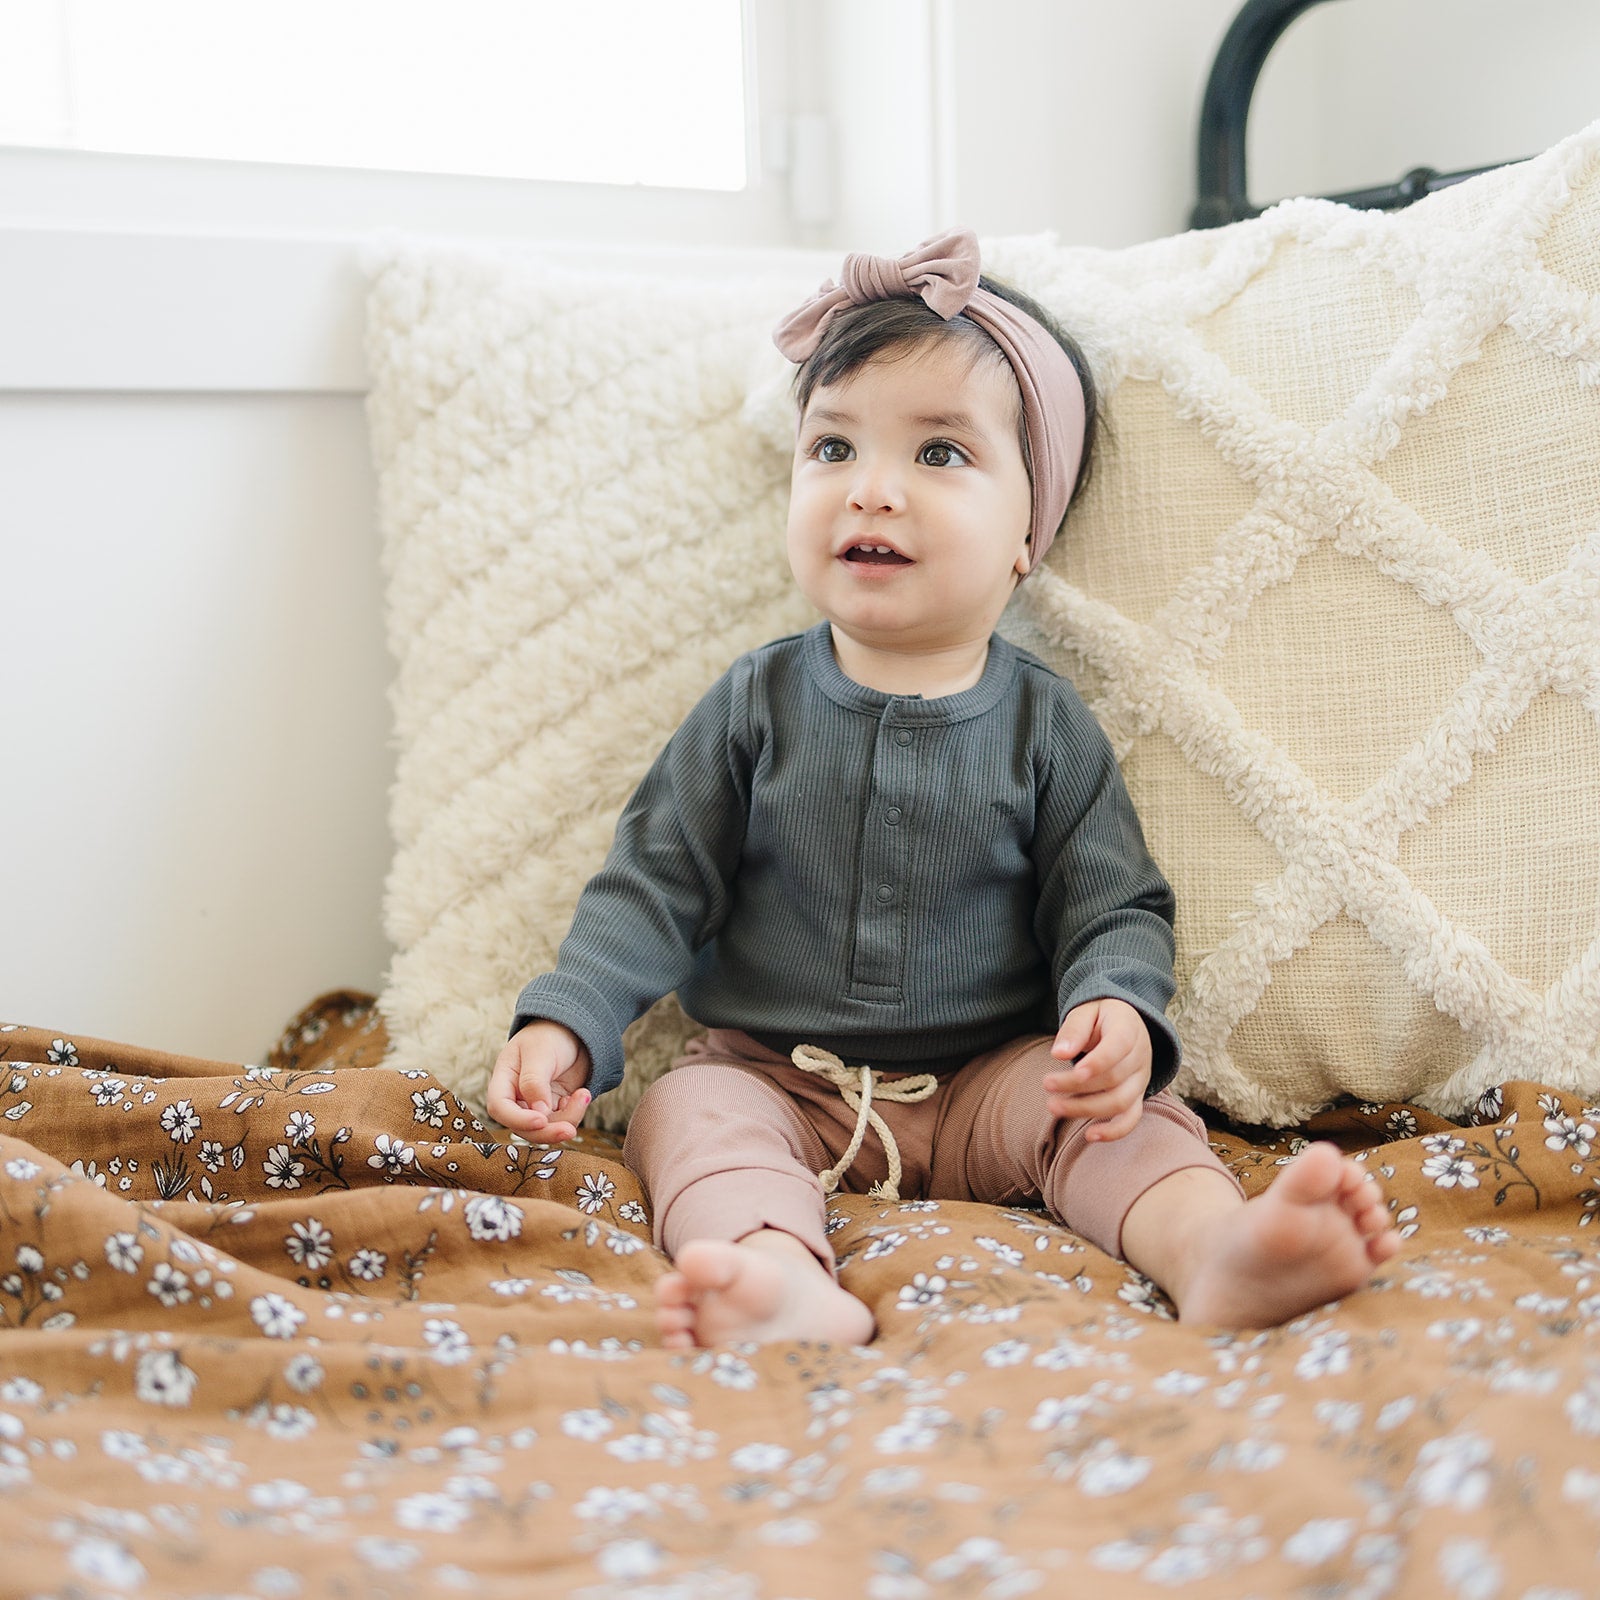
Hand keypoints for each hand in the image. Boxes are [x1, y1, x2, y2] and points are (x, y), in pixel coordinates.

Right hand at [486, 1020, 592, 1139]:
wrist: (572, 1031)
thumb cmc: (549, 1035)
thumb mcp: (539, 1052)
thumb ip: (535, 1082)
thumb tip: (539, 1113)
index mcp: (504, 1080)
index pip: (500, 1108)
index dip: (518, 1120)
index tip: (541, 1120)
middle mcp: (516, 1097)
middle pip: (523, 1127)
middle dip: (547, 1132)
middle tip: (569, 1129)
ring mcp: (536, 1105)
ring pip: (546, 1129)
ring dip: (567, 1120)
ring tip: (583, 1095)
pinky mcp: (555, 1108)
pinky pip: (563, 1121)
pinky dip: (574, 1113)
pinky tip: (581, 1094)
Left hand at [1043, 997, 1151, 1141]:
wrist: (1126, 1023)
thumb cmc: (1100, 1016)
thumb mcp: (1086, 1012)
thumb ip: (1074, 1030)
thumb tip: (1059, 1054)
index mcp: (1129, 1029)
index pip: (1119, 1047)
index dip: (1098, 1062)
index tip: (1074, 1070)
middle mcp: (1140, 1057)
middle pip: (1113, 1078)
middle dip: (1077, 1085)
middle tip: (1046, 1084)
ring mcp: (1140, 1079)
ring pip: (1120, 1101)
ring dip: (1087, 1109)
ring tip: (1054, 1106)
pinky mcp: (1136, 1096)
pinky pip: (1131, 1118)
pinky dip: (1114, 1131)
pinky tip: (1089, 1136)